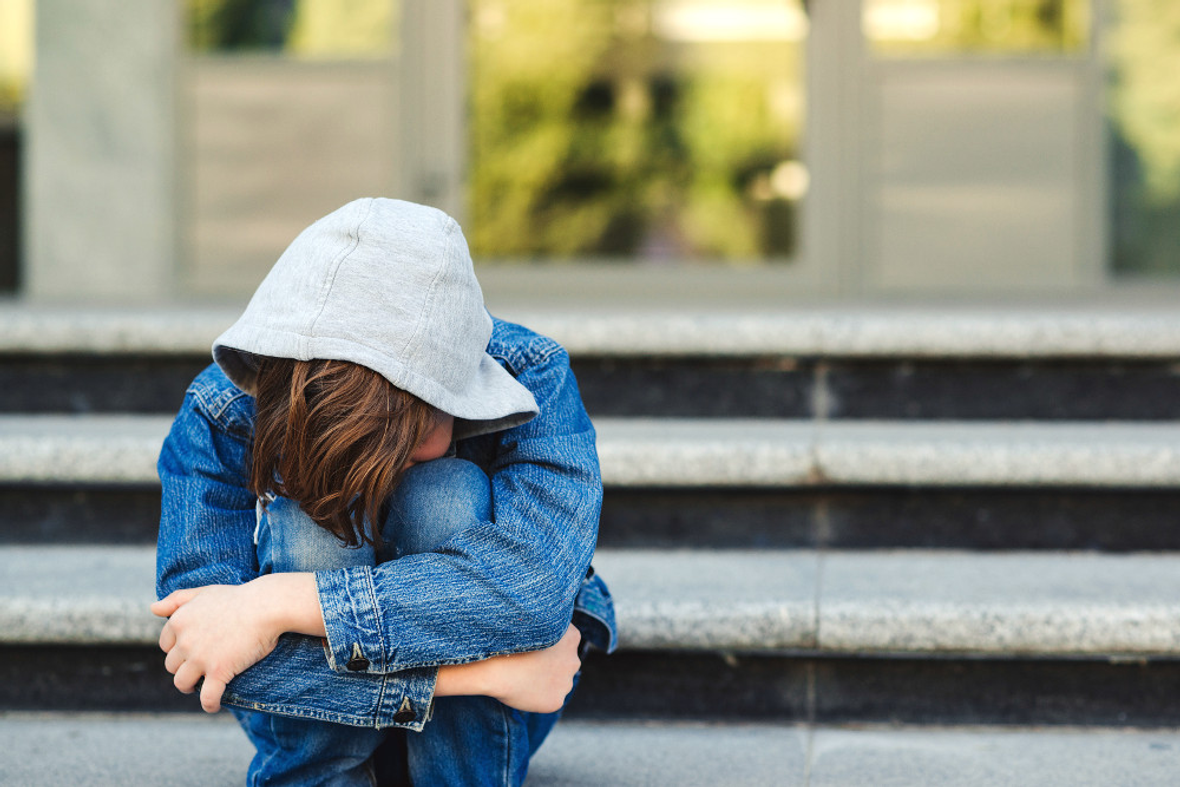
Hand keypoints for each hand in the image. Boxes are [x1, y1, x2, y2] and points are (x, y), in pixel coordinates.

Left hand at [152, 580, 290, 712]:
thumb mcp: (204, 592)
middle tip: (200, 667)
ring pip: (182, 683)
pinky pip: (207, 697)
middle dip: (184, 667)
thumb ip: (176, 599)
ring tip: (201, 686)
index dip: (178, 649)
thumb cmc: (238, 598)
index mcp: (179, 622)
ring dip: (190, 686)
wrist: (266, 606)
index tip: (191, 651)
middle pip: (172, 665)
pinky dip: (209, 704)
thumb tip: (153, 608)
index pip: (165, 645)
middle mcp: (185, 641)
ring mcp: (201, 658)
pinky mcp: (219, 671)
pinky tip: (214, 706)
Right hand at [437, 624, 581, 713]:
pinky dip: (538, 696)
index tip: (531, 646)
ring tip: (521, 676)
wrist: (494, 665)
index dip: (547, 644)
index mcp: (572, 636)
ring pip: (558, 681)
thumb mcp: (530, 620)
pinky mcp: (557, 700)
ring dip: (545, 680)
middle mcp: (574, 659)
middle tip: (526, 663)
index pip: (564, 641)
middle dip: (550, 663)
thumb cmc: (506, 637)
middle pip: (564, 662)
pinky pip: (548, 698)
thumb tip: (542, 619)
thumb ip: (544, 623)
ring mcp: (566, 682)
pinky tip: (521, 689)